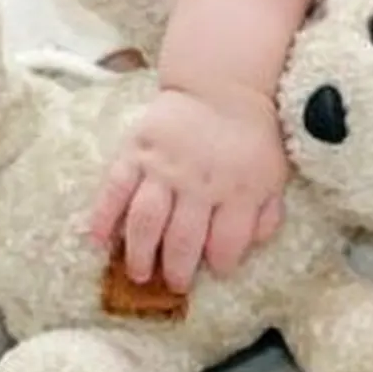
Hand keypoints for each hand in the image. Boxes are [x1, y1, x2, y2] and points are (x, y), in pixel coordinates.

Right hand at [89, 85, 287, 291]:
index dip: (221, 264)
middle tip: (172, 285)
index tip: (215, 273)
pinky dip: (103, 216)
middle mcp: (199, 183)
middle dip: (176, 270)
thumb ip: (267, 213)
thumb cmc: (252, 137)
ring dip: (139, 253)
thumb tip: (253, 245)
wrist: (224, 86)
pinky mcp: (136, 151)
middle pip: (182, 239)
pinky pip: (115, 188)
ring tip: (139, 274)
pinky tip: (98, 240)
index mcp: (238, 190)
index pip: (227, 242)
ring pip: (146, 220)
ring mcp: (164, 168)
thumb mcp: (274, 174)